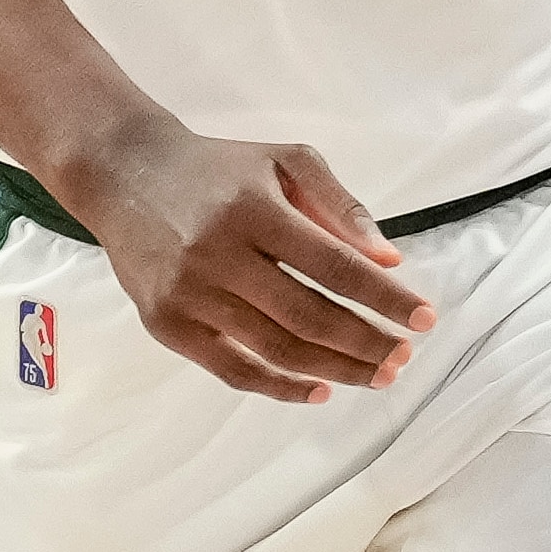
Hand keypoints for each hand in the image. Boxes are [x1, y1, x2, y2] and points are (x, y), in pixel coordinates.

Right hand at [60, 115, 437, 403]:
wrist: (125, 174)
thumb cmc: (220, 168)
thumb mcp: (285, 161)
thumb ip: (341, 207)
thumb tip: (389, 263)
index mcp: (254, 207)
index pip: (334, 265)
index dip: (384, 298)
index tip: (426, 319)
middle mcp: (217, 252)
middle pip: (309, 315)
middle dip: (367, 342)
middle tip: (405, 358)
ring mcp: (188, 294)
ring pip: (276, 349)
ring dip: (336, 369)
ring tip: (377, 375)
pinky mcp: (165, 324)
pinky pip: (233, 370)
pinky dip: (281, 387)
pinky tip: (321, 390)